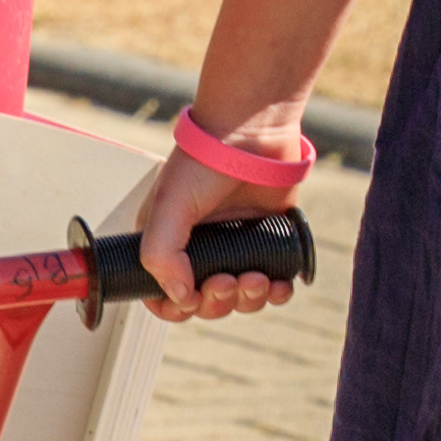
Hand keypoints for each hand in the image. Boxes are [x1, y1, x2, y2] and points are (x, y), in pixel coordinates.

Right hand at [127, 130, 310, 319]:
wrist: (254, 133)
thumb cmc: (205, 160)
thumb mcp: (169, 206)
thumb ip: (162, 254)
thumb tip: (181, 297)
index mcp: (169, 243)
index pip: (164, 295)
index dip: (177, 307)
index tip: (192, 299)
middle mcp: (201, 250)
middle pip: (205, 303)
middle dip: (218, 301)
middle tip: (228, 280)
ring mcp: (236, 248)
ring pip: (240, 299)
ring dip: (248, 299)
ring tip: (256, 278)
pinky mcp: (268, 244)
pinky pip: (272, 285)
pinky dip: (276, 292)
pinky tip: (278, 284)